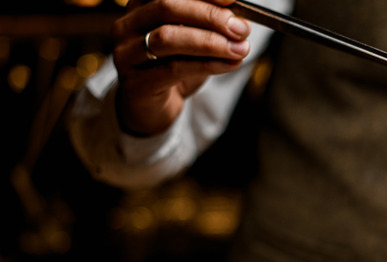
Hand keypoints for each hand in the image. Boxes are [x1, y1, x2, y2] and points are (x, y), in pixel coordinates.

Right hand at [110, 0, 251, 134]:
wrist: (152, 108)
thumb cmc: (173, 67)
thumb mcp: (193, 40)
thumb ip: (211, 26)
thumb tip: (240, 20)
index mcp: (141, 6)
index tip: (231, 0)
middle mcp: (127, 25)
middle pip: (166, 7)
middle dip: (209, 16)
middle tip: (241, 28)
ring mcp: (126, 54)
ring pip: (168, 38)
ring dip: (210, 42)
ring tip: (240, 49)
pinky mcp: (136, 83)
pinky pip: (174, 69)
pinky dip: (208, 64)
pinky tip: (229, 64)